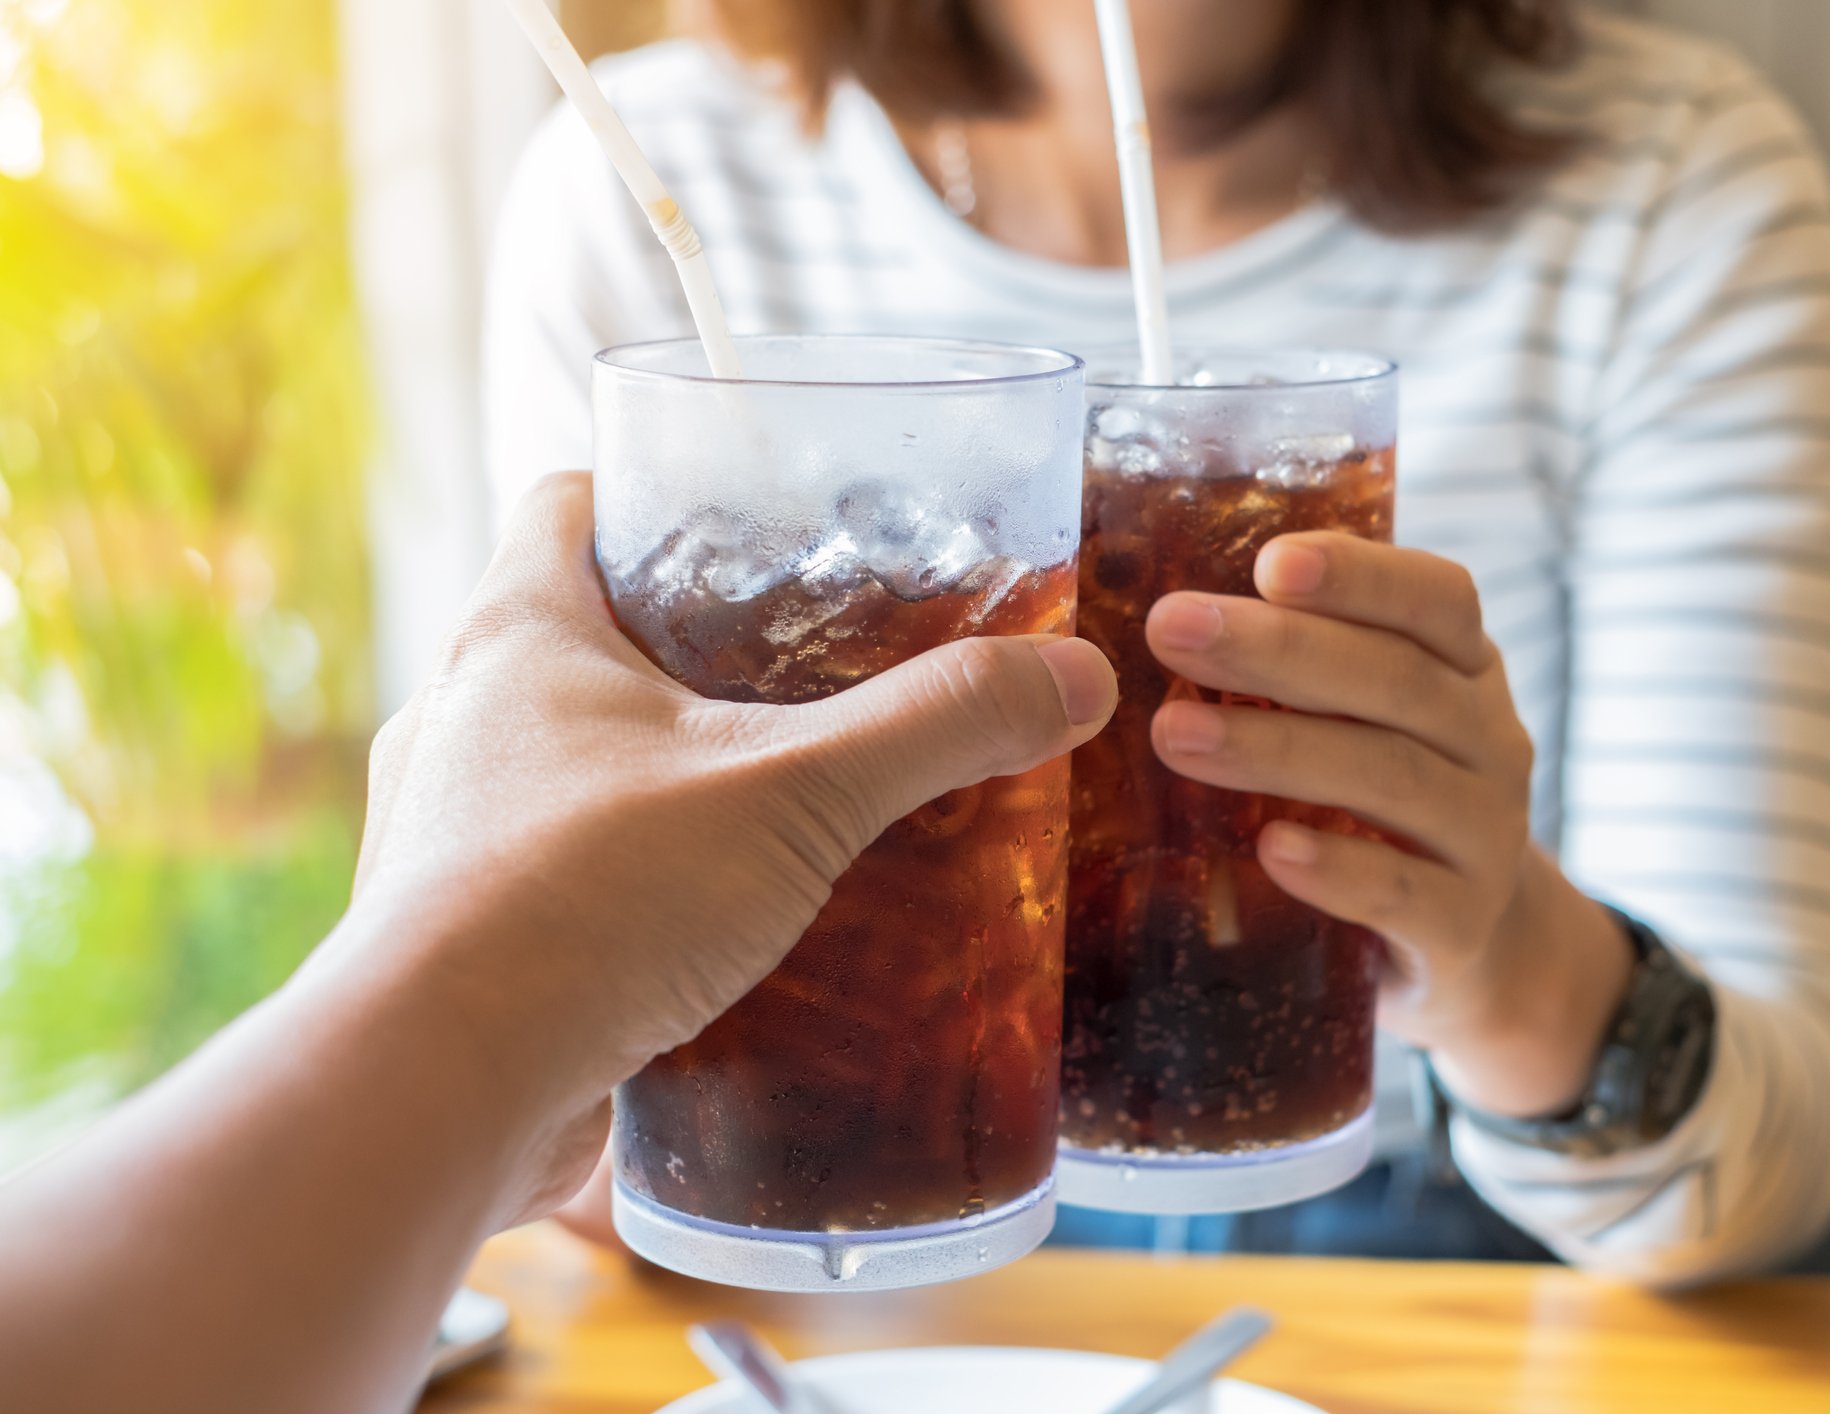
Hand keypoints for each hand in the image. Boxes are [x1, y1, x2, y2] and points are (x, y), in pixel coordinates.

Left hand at [323, 472, 1116, 1221]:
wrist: (439, 1088)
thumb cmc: (587, 901)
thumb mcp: (794, 792)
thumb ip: (934, 728)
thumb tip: (1072, 678)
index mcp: (518, 635)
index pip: (568, 502)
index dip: (653, 491)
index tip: (745, 521)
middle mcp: (462, 720)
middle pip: (575, 639)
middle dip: (686, 656)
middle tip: (805, 681)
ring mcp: (450, 833)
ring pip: (563, 768)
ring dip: (657, 782)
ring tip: (776, 815)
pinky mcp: (464, 942)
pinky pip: (556, 883)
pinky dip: (631, 892)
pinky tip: (719, 937)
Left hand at [1141, 532, 1631, 1117]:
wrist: (1471, 948)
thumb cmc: (1382, 805)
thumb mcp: (1361, 721)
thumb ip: (1294, 666)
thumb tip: (1148, 620)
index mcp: (1464, 668)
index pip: (1434, 598)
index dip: (1360, 576)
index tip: (1268, 563)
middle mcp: (1490, 740)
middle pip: (1396, 680)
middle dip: (1279, 651)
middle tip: (1171, 629)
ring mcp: (1486, 834)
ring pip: (1392, 777)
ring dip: (1279, 750)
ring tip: (1175, 734)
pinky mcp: (1464, 925)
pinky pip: (1403, 893)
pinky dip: (1337, 870)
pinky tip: (1268, 850)